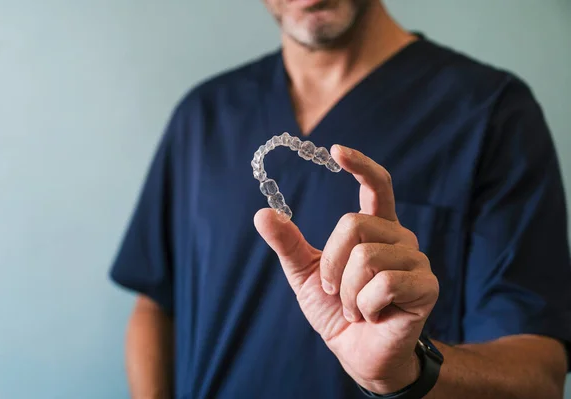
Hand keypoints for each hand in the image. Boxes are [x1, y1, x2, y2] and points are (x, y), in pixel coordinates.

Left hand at [254, 145, 438, 393]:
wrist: (358, 353)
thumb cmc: (337, 311)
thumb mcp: (305, 275)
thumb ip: (289, 243)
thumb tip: (263, 213)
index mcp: (376, 229)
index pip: (377, 186)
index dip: (360, 165)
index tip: (336, 150)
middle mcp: (399, 239)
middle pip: (354, 223)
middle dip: (331, 264)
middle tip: (337, 291)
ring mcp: (416, 261)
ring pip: (366, 257)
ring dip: (348, 292)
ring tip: (357, 307)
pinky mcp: (426, 286)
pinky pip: (383, 283)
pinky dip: (365, 306)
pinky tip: (372, 315)